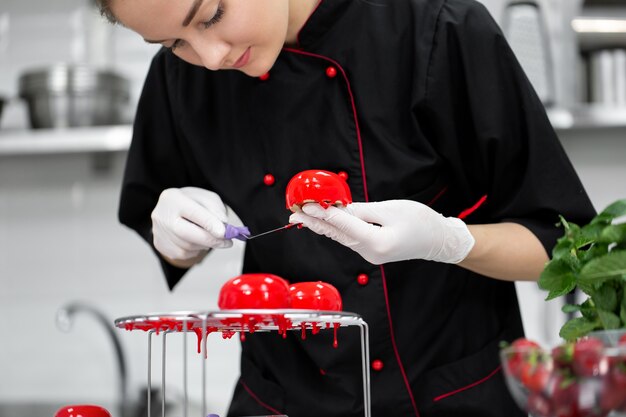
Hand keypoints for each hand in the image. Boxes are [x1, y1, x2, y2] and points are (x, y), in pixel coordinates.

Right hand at [151, 187, 231, 261]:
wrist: (174, 210)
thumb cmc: (193, 203)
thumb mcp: (207, 198)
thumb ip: (215, 208)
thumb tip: (223, 224)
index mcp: (172, 198)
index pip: (192, 212)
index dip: (209, 223)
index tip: (224, 233)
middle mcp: (161, 215)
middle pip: (185, 233)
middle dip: (210, 239)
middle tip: (227, 242)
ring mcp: (158, 231)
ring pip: (186, 246)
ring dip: (204, 245)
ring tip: (210, 237)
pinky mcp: (160, 245)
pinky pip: (183, 254)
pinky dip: (195, 250)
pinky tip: (197, 240)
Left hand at [289, 200, 474, 264]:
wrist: (439, 241)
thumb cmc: (422, 222)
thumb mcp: (392, 210)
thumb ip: (363, 211)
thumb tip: (339, 209)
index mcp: (377, 243)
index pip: (343, 226)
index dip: (323, 214)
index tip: (306, 206)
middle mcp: (370, 253)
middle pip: (337, 235)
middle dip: (315, 223)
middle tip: (293, 214)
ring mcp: (370, 255)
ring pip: (341, 238)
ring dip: (322, 226)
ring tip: (303, 217)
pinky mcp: (372, 251)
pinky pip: (349, 239)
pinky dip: (336, 230)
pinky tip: (324, 223)